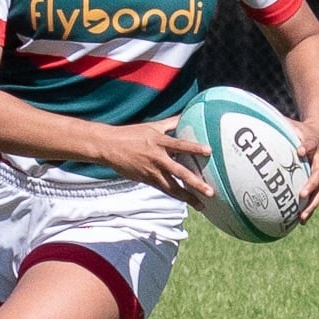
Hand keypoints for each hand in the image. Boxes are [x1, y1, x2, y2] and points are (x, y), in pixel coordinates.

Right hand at [91, 117, 213, 205]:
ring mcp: (152, 171)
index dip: (194, 147)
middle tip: (210, 192)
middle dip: (195, 183)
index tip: (209, 151)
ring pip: (172, 187)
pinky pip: (164, 189)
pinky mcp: (146, 180)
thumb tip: (187, 113)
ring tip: (201, 205)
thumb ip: (171, 122)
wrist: (109, 146)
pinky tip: (186, 201)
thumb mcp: (152, 126)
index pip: (180, 145)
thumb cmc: (132, 134)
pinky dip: (176, 195)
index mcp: (159, 142)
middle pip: (179, 172)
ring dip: (188, 197)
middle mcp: (157, 158)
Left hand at [287, 117, 318, 221]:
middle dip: (311, 185)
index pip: (310, 143)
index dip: (307, 146)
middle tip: (301, 195)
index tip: (300, 150)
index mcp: (314, 143)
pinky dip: (309, 208)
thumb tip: (253, 121)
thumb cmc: (302, 130)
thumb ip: (277, 124)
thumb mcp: (291, 123)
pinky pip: (316, 196)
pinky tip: (299, 221)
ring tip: (301, 217)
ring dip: (312, 204)